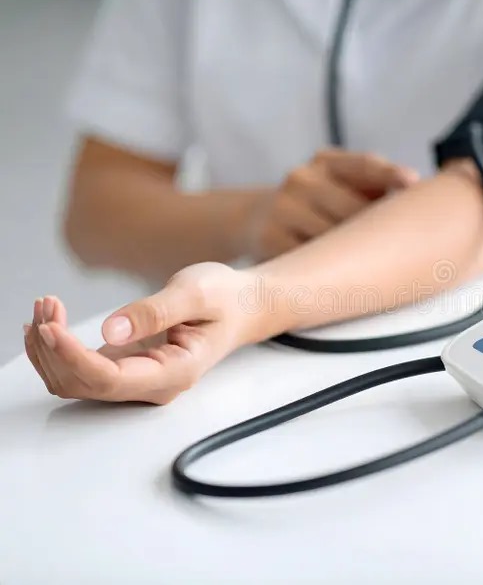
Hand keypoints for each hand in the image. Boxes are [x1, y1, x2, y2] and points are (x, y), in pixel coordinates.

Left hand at [24, 263, 260, 404]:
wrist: (242, 306)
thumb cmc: (226, 299)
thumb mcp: (195, 293)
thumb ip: (155, 312)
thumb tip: (112, 331)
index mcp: (175, 372)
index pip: (110, 380)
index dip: (73, 356)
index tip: (50, 327)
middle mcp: (154, 385)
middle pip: (84, 385)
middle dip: (54, 349)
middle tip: (46, 305)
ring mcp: (139, 379)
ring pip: (76, 381)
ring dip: (50, 349)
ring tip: (44, 308)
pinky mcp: (128, 367)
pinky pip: (81, 370)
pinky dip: (58, 348)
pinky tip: (47, 323)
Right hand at [251, 149, 418, 259]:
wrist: (256, 218)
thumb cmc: (321, 203)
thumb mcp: (342, 184)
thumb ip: (376, 187)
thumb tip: (423, 203)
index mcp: (326, 161)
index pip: (363, 165)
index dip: (389, 173)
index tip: (413, 183)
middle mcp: (302, 179)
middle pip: (352, 209)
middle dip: (377, 229)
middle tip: (407, 249)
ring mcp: (283, 209)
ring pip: (333, 238)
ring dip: (357, 255)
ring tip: (381, 268)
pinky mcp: (270, 239)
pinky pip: (311, 261)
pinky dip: (331, 270)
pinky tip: (346, 279)